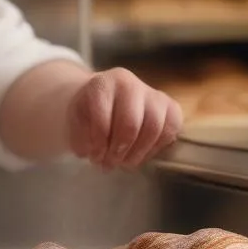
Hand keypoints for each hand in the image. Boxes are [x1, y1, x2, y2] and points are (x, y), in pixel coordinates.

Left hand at [66, 68, 182, 170]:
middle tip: (109, 164)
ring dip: (138, 153)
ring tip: (124, 163)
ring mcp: (153, 93)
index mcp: (102, 84)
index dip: (99, 144)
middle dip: (119, 151)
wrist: (104, 96)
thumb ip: (79, 136)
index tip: (94, 157)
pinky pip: (171, 130)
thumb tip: (89, 152)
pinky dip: (156, 148)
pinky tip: (140, 153)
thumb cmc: (89, 110)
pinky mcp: (170, 106)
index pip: (103, 119)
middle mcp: (129, 84)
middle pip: (130, 125)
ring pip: (154, 128)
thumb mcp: (76, 120)